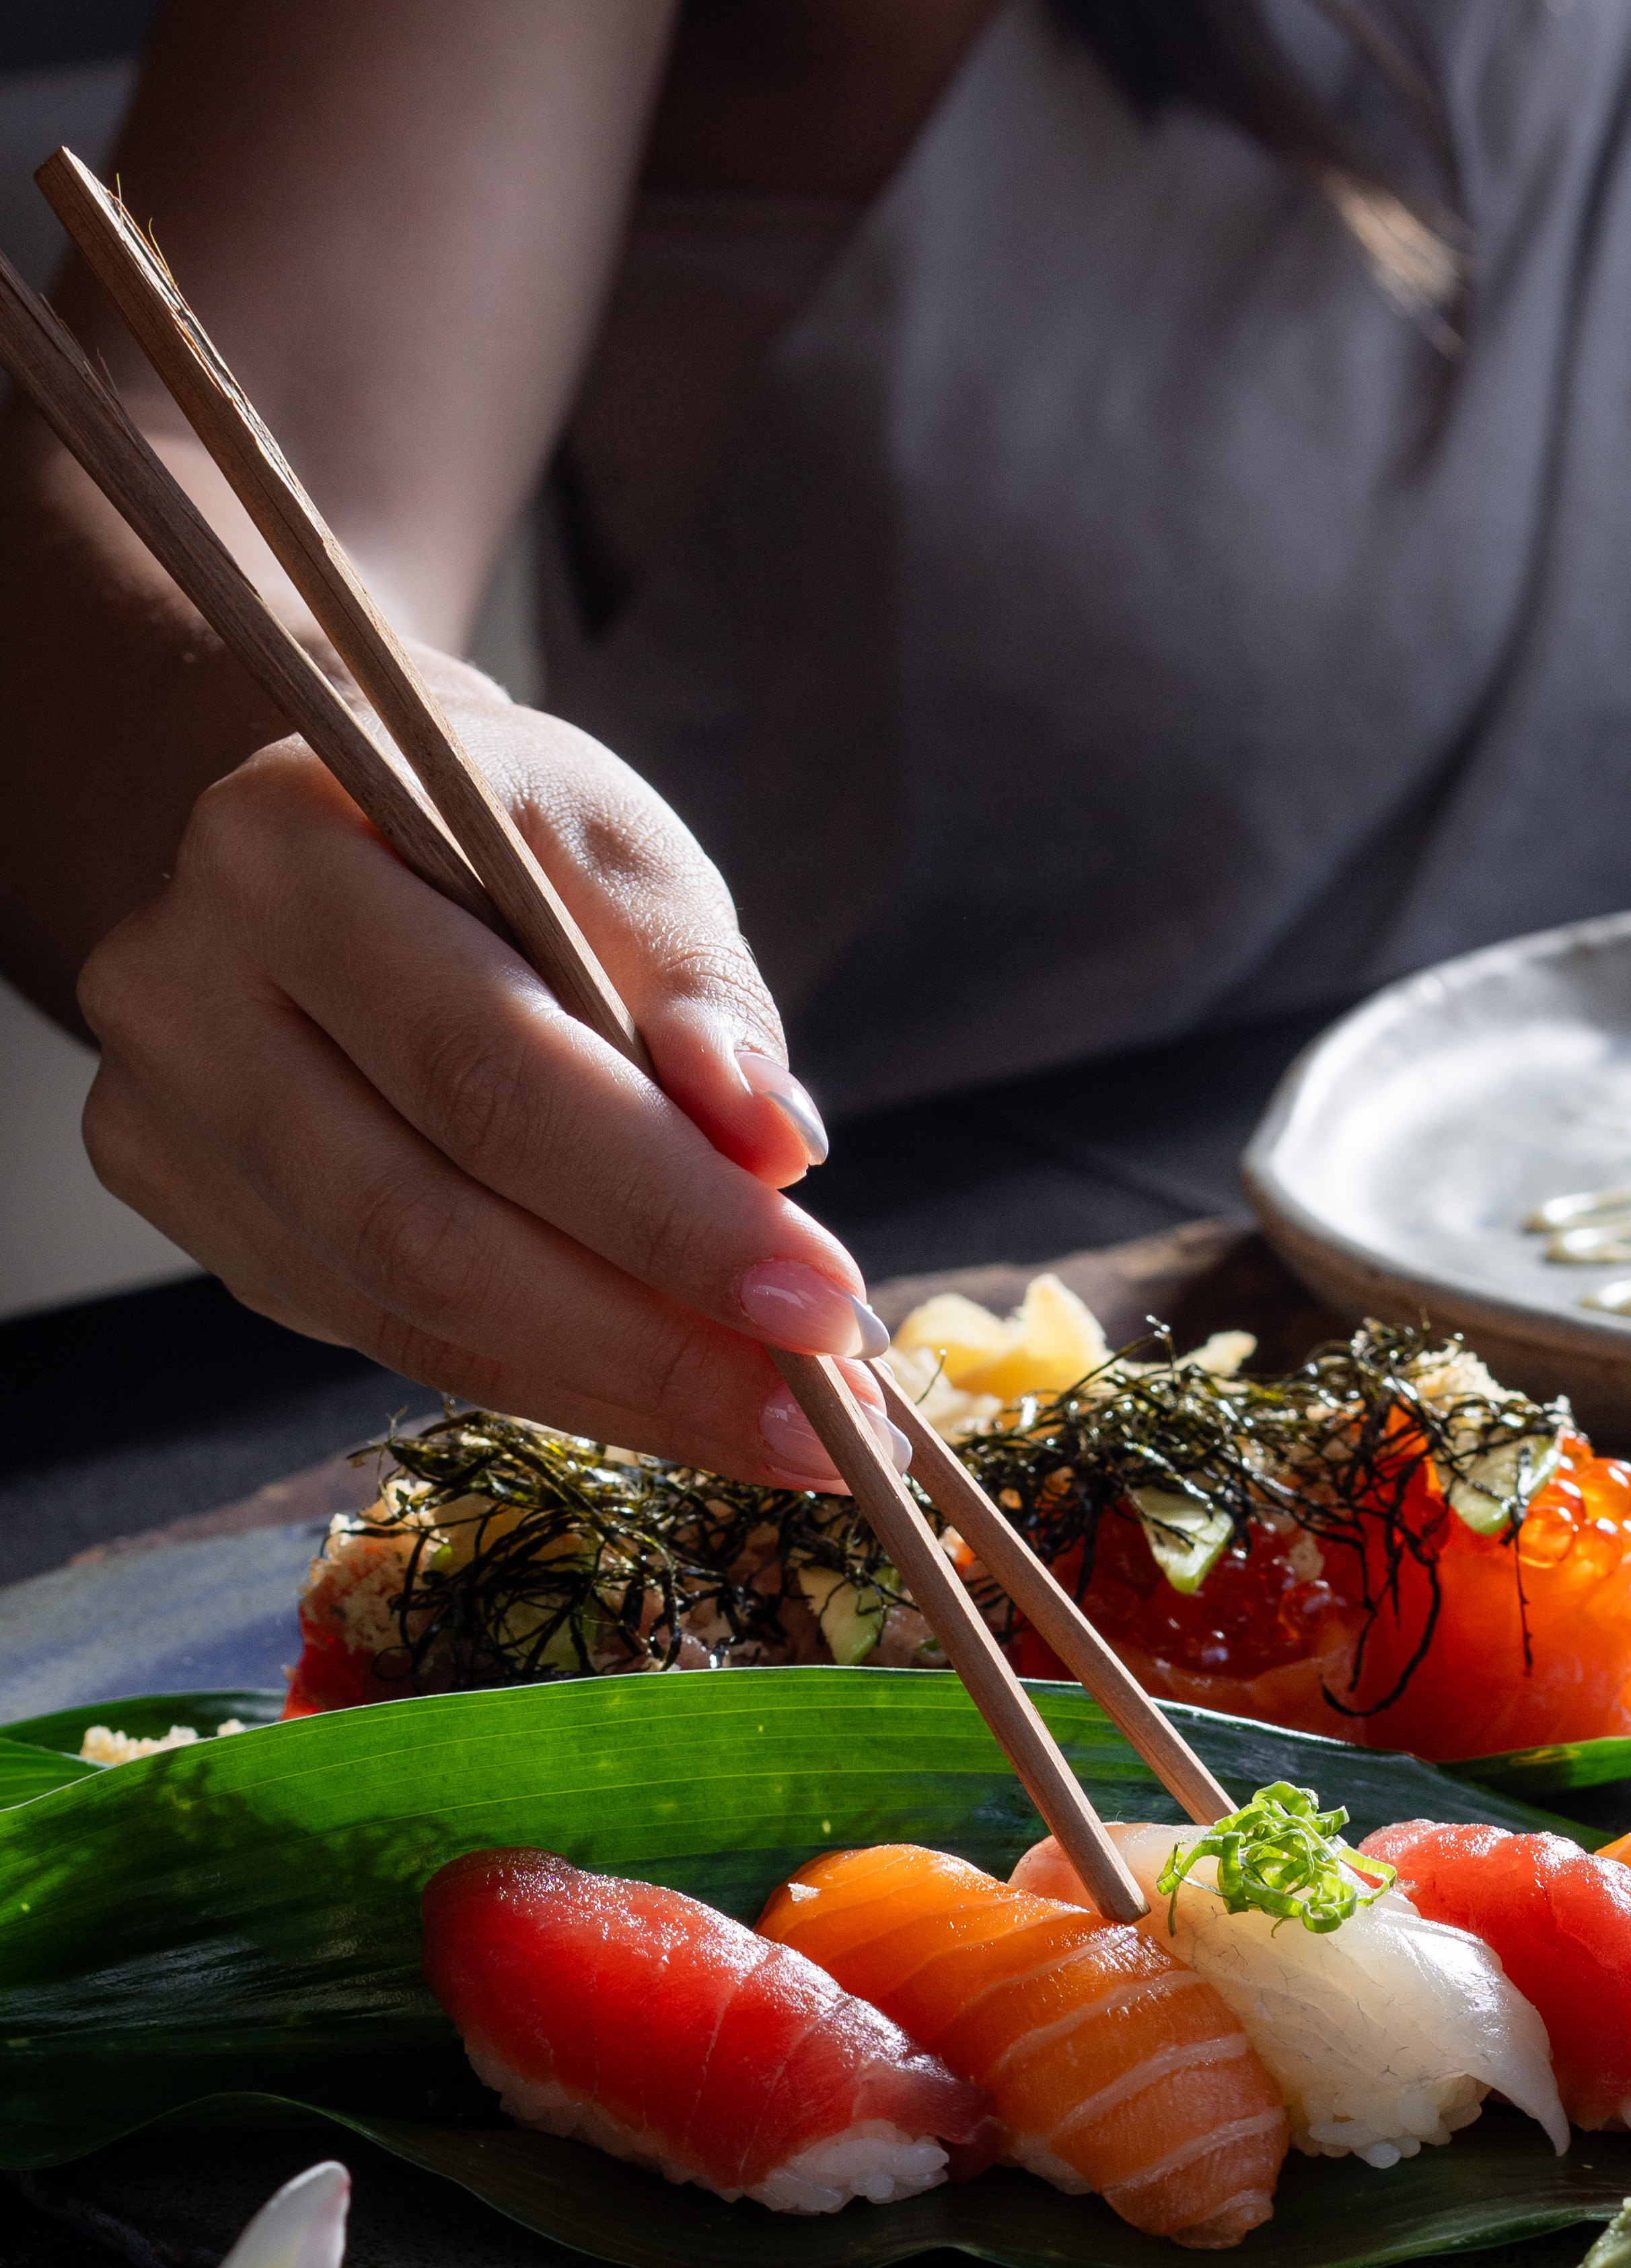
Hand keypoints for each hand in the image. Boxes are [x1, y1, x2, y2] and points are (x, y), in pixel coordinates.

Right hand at [77, 662, 892, 1493]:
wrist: (342, 835)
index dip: (664, 1208)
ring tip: (777, 1432)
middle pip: (427, 1225)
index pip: (487, 1070)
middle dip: (648, 1340)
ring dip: (613, 1392)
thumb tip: (775, 1146)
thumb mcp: (616, 848)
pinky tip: (674, 1404)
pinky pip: (389, 1338)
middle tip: (818, 1416)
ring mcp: (167, 1119)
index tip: (826, 1302)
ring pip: (403, 1313)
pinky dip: (552, 1382)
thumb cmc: (501, 836)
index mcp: (286, 850)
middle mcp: (183, 990)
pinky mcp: (198, 1215)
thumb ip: (695, 988)